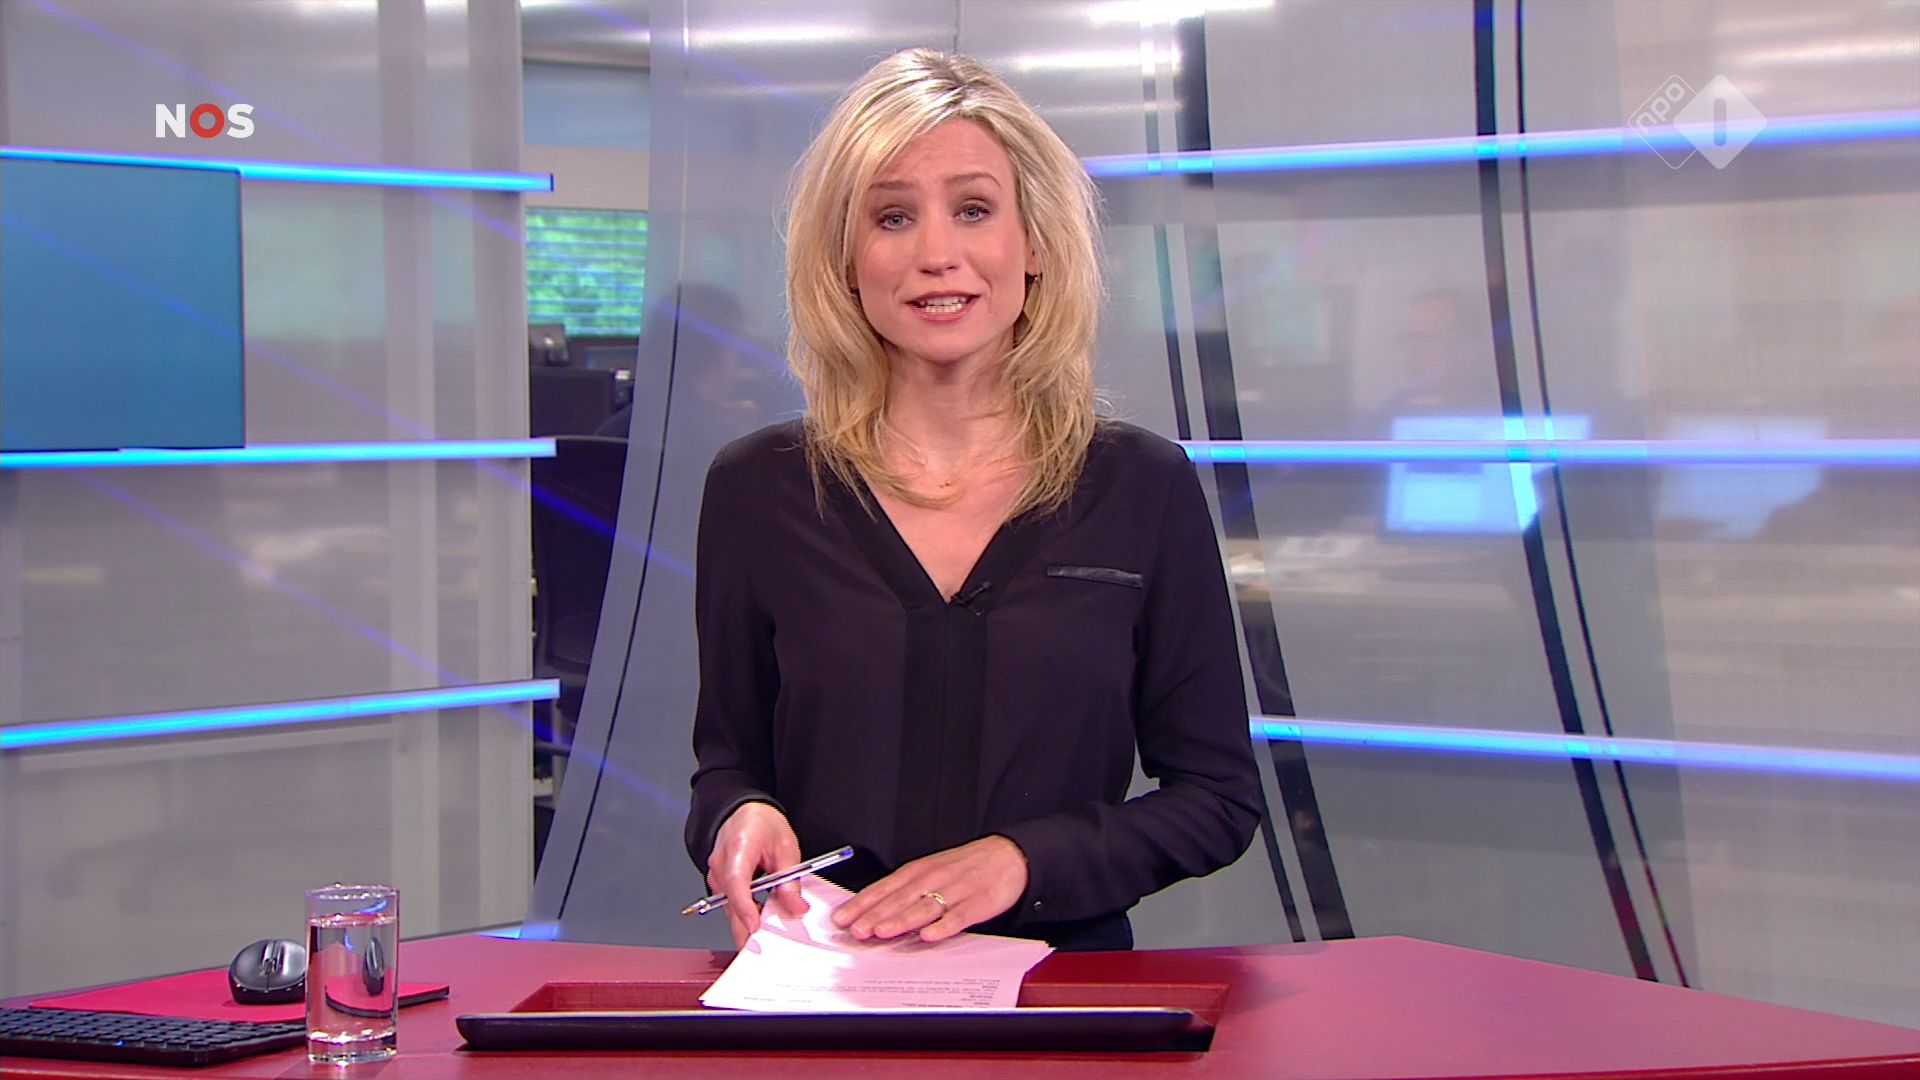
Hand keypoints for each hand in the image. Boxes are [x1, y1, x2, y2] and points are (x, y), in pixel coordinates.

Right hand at [706, 802, 807, 948]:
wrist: (743, 812)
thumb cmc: (761, 824)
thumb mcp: (786, 847)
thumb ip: (790, 879)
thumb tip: (797, 907)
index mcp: (738, 847)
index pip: (736, 881)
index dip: (745, 906)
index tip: (755, 927)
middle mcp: (720, 863)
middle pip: (729, 903)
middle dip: (745, 929)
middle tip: (762, 950)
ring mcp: (716, 874)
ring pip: (729, 908)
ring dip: (746, 923)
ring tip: (767, 939)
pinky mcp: (719, 883)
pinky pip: (730, 904)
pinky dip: (744, 915)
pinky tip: (759, 924)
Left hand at [831, 836, 1027, 943]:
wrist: (1009, 854)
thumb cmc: (964, 866)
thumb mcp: (931, 870)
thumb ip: (906, 890)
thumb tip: (873, 910)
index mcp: (919, 870)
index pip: (885, 888)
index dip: (863, 903)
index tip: (842, 918)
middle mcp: (935, 878)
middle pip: (901, 899)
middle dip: (876, 915)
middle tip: (856, 930)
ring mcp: (957, 890)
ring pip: (925, 907)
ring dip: (901, 920)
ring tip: (882, 932)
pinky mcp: (980, 902)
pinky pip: (960, 916)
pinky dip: (944, 926)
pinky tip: (930, 936)